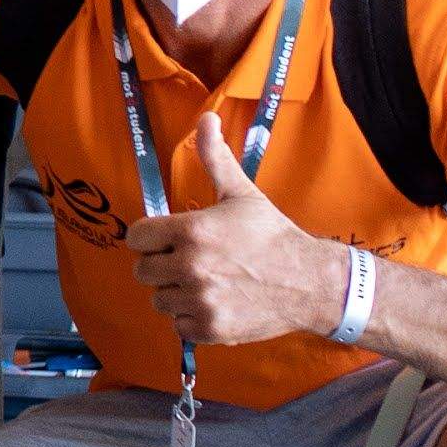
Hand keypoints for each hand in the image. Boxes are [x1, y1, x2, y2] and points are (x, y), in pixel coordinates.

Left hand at [128, 117, 347, 343]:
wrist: (311, 283)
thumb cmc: (273, 236)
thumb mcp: (241, 194)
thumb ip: (215, 158)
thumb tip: (206, 118)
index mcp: (191, 231)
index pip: (136, 238)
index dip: (150, 238)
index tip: (168, 240)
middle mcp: (190, 267)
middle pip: (143, 270)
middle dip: (162, 265)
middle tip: (191, 261)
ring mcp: (200, 300)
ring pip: (159, 299)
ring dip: (176, 292)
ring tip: (206, 281)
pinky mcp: (211, 328)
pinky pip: (178, 325)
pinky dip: (191, 317)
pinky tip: (215, 302)